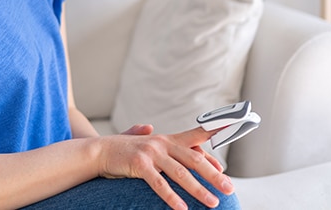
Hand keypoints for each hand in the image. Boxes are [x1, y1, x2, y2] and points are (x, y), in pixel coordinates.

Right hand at [97, 125, 233, 209]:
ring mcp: (151, 152)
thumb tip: (149, 127)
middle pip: (194, 159)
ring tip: (212, 202)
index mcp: (166, 138)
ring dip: (198, 190)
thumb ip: (149, 137)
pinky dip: (171, 196)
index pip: (195, 135)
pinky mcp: (139, 164)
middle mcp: (161, 143)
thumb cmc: (121, 149)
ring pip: (181, 173)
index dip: (215, 133)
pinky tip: (182, 208)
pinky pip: (159, 183)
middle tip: (229, 188)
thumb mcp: (140, 141)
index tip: (233, 131)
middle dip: (214, 175)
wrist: (98, 151)